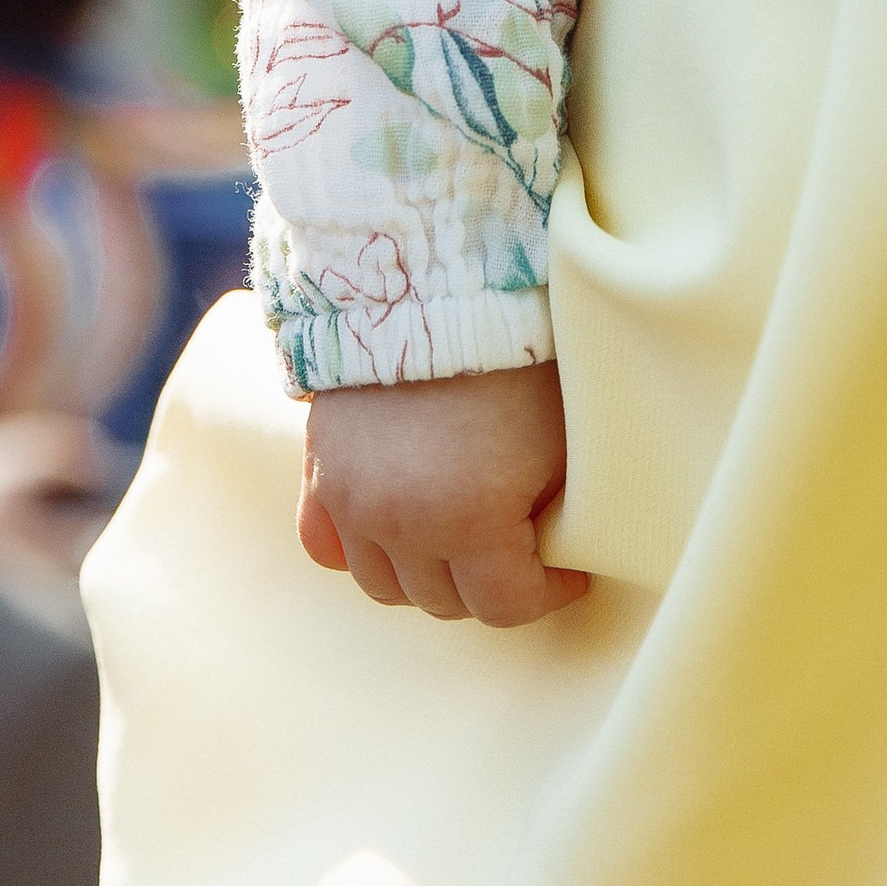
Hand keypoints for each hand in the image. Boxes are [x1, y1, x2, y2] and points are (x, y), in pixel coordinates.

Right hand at [298, 365, 587, 626]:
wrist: (440, 279)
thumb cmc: (519, 356)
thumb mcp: (563, 445)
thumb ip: (561, 519)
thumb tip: (559, 556)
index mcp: (469, 519)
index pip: (505, 606)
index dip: (548, 593)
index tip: (568, 569)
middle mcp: (399, 520)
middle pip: (444, 601)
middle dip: (489, 584)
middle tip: (519, 548)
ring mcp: (350, 497)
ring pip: (385, 586)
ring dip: (426, 575)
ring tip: (462, 540)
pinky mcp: (319, 468)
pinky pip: (325, 544)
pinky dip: (360, 549)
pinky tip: (398, 532)